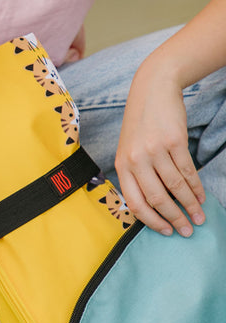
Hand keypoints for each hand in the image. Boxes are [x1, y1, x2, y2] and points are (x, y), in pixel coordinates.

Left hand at [115, 64, 205, 236]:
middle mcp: (135, 159)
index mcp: (121, 164)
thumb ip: (135, 173)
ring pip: (175, 187)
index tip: (165, 231)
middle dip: (174, 218)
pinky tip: (200, 197)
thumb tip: (152, 205)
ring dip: (190, 205)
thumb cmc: (139, 124)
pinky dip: (195, 187)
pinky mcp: (173, 141)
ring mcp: (154, 150)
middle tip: (187, 231)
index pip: (134, 202)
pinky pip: (187, 171)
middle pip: (157, 198)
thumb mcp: (127, 148)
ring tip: (199, 217)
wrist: (151, 91)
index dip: (151, 221)